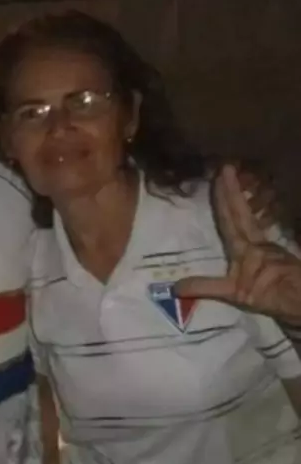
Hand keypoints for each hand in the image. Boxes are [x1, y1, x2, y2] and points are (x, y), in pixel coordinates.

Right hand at [174, 165, 300, 323]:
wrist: (297, 297)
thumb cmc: (268, 294)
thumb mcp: (235, 293)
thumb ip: (206, 287)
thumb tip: (175, 287)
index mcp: (244, 247)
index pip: (229, 218)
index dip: (223, 197)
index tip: (220, 174)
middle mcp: (254, 242)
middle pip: (240, 212)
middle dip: (232, 190)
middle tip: (227, 166)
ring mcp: (266, 248)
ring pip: (250, 220)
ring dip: (241, 201)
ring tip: (236, 184)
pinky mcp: (273, 257)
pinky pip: (259, 236)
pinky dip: (252, 223)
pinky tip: (249, 222)